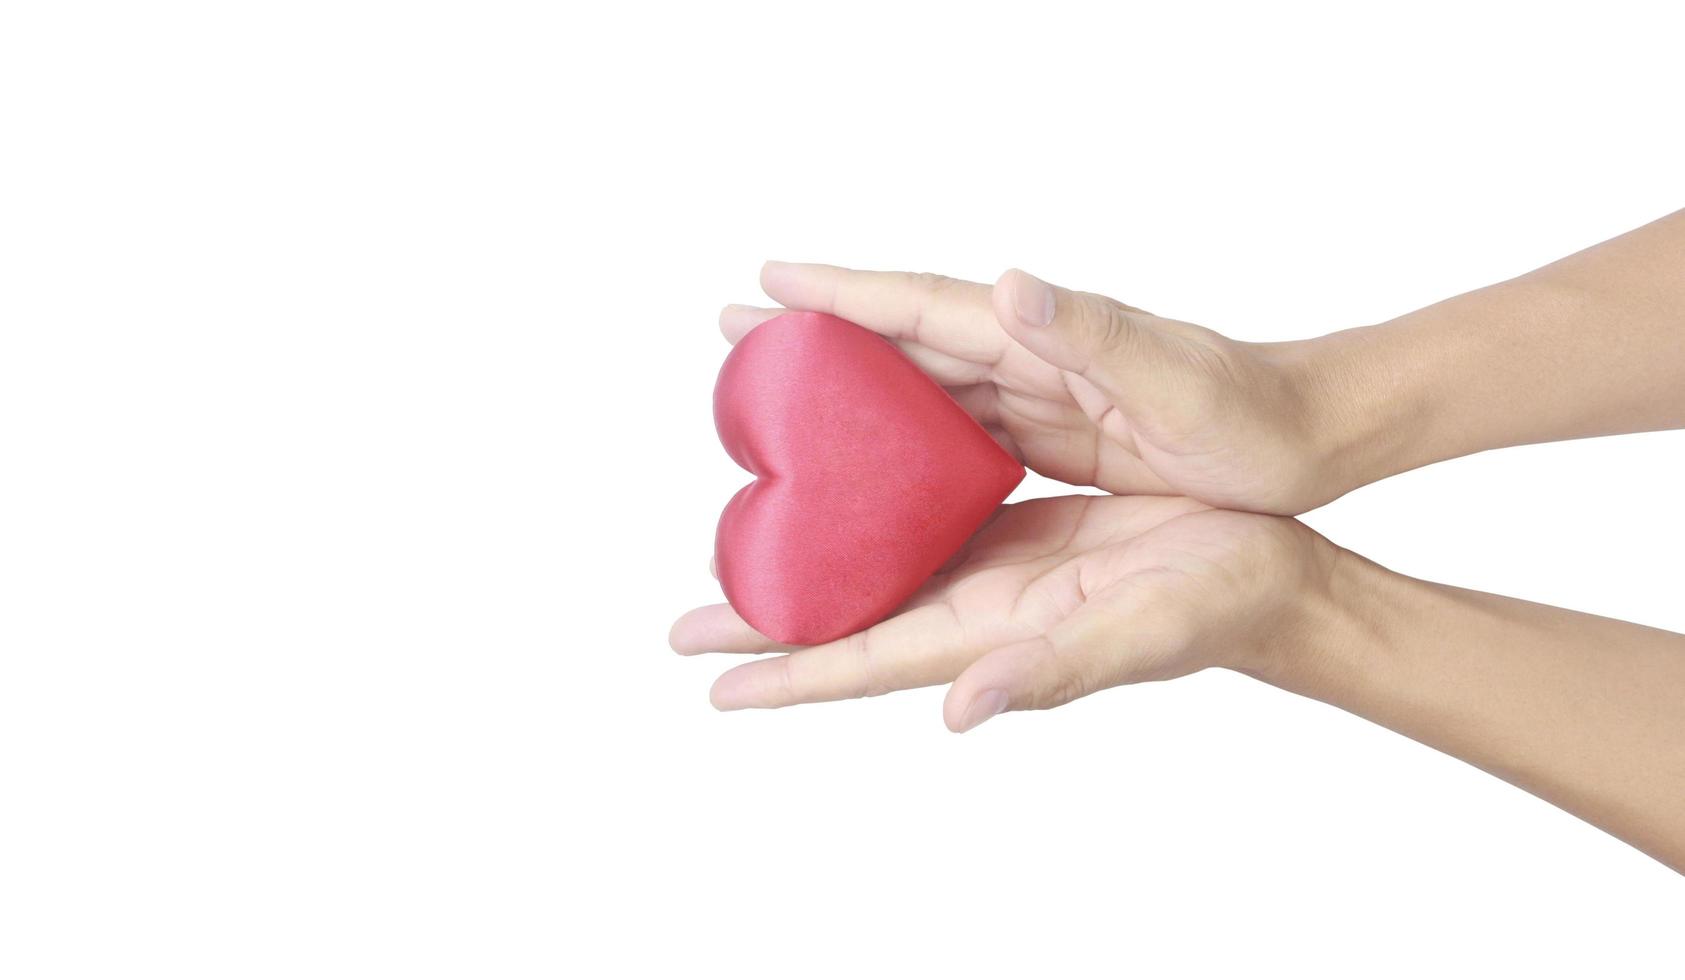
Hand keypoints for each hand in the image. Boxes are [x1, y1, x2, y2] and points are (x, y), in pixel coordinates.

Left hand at [670, 495, 1333, 729]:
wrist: (1266, 568)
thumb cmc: (1214, 606)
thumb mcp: (1134, 633)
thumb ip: (1049, 673)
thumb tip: (959, 712)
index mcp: (988, 635)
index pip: (864, 659)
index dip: (785, 673)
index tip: (705, 677)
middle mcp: (974, 606)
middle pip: (848, 615)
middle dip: (766, 620)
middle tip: (685, 615)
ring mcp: (991, 565)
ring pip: (877, 561)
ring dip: (810, 555)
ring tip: (742, 537)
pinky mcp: (1016, 526)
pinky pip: (924, 512)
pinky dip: (874, 500)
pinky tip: (846, 481)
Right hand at [723, 263, 1357, 514]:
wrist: (1302, 438)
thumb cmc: (1248, 414)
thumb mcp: (1173, 377)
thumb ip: (1092, 331)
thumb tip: (1008, 284)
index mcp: (1042, 338)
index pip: (922, 306)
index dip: (842, 295)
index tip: (766, 283)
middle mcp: (1025, 359)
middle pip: (899, 344)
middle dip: (816, 339)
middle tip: (733, 337)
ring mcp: (1032, 400)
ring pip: (916, 391)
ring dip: (847, 391)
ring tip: (773, 399)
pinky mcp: (1046, 438)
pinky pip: (951, 435)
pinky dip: (899, 439)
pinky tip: (867, 462)